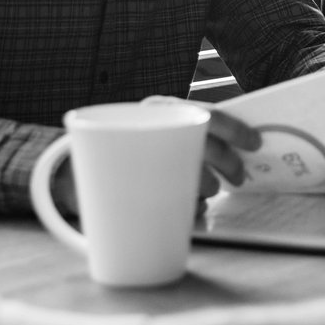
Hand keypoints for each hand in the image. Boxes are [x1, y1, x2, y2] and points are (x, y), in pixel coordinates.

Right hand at [53, 98, 261, 214]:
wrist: (68, 172)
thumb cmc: (128, 151)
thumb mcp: (157, 132)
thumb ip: (190, 135)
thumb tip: (242, 145)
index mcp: (160, 110)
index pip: (207, 115)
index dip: (236, 129)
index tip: (255, 142)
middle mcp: (150, 130)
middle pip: (205, 149)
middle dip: (227, 165)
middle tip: (237, 178)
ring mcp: (138, 160)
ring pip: (193, 179)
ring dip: (205, 190)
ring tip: (203, 192)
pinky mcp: (130, 194)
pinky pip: (178, 209)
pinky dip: (189, 214)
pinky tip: (184, 211)